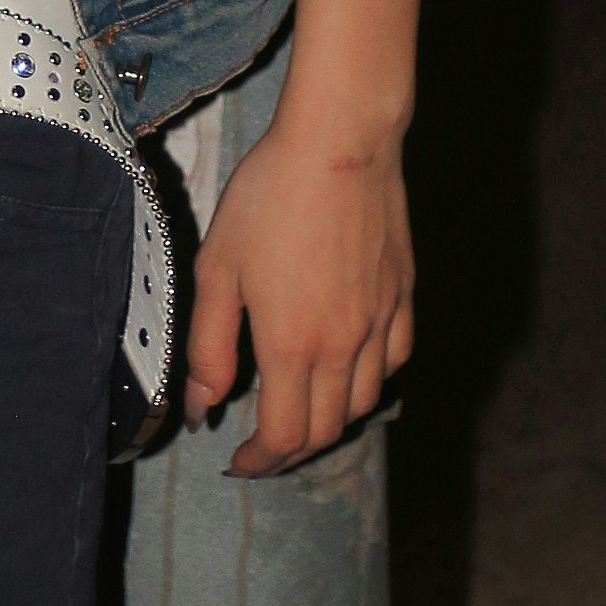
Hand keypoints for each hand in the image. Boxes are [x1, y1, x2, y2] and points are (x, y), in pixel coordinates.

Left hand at [180, 119, 412, 476]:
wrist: (340, 143)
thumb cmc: (270, 197)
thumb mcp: (219, 268)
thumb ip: (209, 347)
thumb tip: (202, 408)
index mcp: (291, 345)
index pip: (283, 437)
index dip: (259, 463)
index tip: (239, 463)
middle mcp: (343, 346)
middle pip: (324, 430)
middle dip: (291, 451)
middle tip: (264, 445)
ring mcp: (380, 323)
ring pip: (363, 403)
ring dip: (329, 421)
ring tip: (301, 410)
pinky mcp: (404, 296)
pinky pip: (393, 361)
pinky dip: (370, 381)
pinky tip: (350, 366)